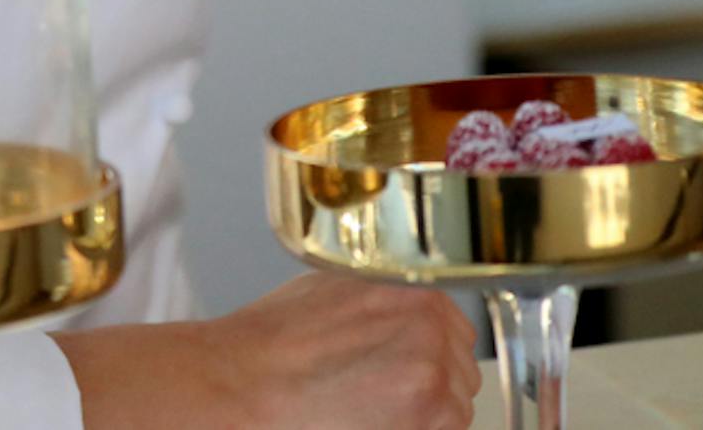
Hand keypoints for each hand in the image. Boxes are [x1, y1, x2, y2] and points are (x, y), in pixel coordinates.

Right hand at [54, 273, 480, 427]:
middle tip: (378, 395)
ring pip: (454, 409)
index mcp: (411, 286)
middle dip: (428, 386)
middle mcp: (431, 324)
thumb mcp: (333, 291)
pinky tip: (370, 423)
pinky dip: (413, 429)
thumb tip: (400, 322)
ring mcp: (435, 372)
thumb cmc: (272, 343)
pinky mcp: (429, 415)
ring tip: (367, 412)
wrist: (243, 381)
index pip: (453, 332)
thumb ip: (382, 301)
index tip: (401, 371)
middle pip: (459, 370)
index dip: (425, 356)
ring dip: (423, 416)